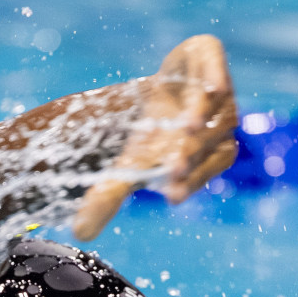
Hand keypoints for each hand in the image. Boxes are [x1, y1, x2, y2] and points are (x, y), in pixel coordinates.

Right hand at [72, 34, 237, 240]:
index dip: (188, 184)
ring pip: (218, 111)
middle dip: (191, 154)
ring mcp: (218, 98)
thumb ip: (107, 198)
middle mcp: (215, 131)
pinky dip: (216, 75)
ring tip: (186, 127)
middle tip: (174, 167)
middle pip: (207, 144)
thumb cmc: (150, 139)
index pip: (198, 174)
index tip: (171, 196)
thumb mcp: (127, 168)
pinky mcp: (210, 61)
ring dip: (203, 118)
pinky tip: (216, 86)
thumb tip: (79, 234)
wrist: (164, 91)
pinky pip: (218, 69)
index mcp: (200, 159)